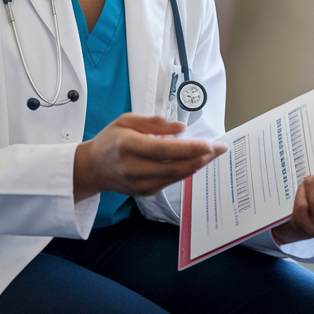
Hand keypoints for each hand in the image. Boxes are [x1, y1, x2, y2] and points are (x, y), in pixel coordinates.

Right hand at [73, 113, 227, 201]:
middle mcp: (132, 168)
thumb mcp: (126, 120)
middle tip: (219, 148)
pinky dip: (186, 171)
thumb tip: (180, 128)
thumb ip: (153, 122)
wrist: (93, 168)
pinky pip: (171, 182)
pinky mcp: (145, 192)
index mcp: (126, 145)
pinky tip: (196, 162)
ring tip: (213, 154)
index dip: (188, 149)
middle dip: (200, 158)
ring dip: (197, 165)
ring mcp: (139, 183)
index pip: (162, 150)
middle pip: (173, 166)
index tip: (208, 144)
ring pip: (175, 176)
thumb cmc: (111, 140)